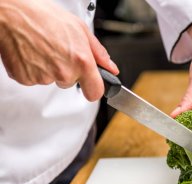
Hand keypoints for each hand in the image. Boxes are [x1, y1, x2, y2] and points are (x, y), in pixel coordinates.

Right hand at [0, 0, 118, 100]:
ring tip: (42, 48)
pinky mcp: (26, 79)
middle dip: (67, 70)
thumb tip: (111, 68)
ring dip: (49, 68)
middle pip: (70, 83)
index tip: (90, 84)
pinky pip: (35, 79)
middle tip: (58, 51)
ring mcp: (44, 77)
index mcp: (81, 61)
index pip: (95, 93)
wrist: (11, 13)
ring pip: (52, 80)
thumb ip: (99, 53)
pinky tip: (31, 53)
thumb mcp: (80, 29)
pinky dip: (33, 69)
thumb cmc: (43, 16)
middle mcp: (64, 72)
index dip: (93, 88)